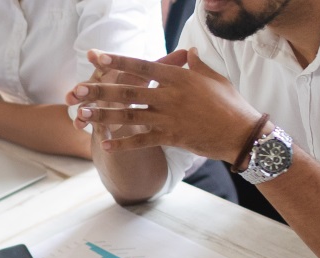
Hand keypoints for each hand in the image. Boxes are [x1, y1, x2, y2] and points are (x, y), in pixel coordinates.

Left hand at [68, 49, 266, 161]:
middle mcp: (169, 96)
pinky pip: (143, 141)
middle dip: (100, 90)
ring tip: (82, 115)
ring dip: (104, 116)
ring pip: (130, 116)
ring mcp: (169, 118)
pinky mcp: (172, 137)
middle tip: (77, 89)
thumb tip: (189, 51)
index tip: (95, 55)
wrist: (242, 132)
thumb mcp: (213, 76)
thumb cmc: (230, 102)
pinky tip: (105, 145)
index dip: (117, 61)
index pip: (141, 66)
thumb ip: (196, 63)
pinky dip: (124, 143)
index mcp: (177, 77)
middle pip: (128, 91)